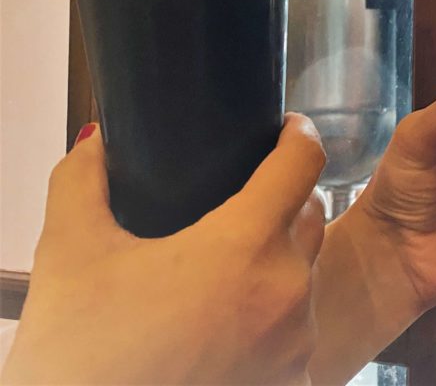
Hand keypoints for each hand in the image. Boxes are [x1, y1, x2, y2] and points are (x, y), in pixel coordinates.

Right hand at [2, 115, 325, 385]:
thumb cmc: (82, 364)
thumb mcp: (70, 258)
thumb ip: (82, 184)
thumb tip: (96, 145)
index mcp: (245, 246)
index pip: (304, 162)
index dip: (298, 134)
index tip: (288, 129)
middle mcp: (287, 293)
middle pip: (311, 217)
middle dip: (285, 199)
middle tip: (243, 202)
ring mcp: (296, 345)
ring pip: (306, 277)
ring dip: (278, 264)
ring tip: (225, 273)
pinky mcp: (293, 384)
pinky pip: (296, 334)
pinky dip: (272, 322)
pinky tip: (229, 327)